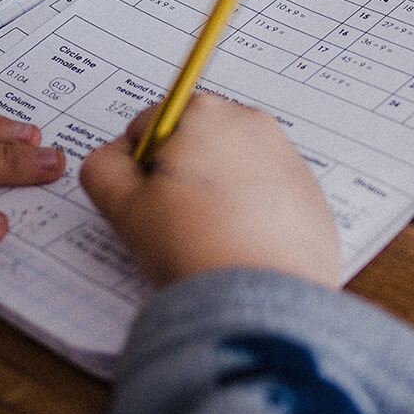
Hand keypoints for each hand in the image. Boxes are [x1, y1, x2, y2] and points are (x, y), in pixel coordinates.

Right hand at [79, 93, 339, 287]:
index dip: (138, 170)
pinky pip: (266, 194)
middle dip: (181, 176)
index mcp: (203, 111)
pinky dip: (251, 214)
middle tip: (178, 223)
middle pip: (193, 143)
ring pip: (230, 169)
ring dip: (215, 194)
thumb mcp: (121, 205)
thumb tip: (118, 155)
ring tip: (211, 238)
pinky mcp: (310, 194)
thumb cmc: (189, 246)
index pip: (148, 129)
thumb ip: (103, 165)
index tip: (150, 204)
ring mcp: (287, 157)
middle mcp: (251, 122)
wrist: (260, 301)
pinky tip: (240, 247)